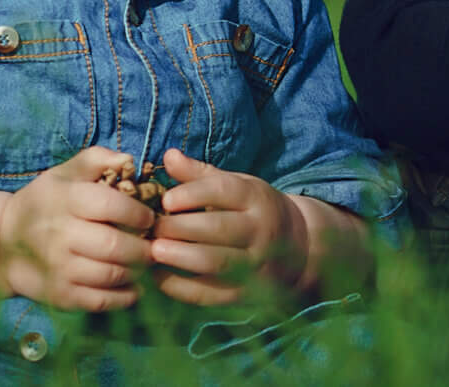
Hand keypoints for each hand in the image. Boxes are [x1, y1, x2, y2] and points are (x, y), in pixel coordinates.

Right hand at [0, 145, 158, 310]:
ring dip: (137, 271)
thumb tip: (129, 159)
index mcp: (65, 200)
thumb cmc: (44, 202)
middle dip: (144, 247)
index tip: (149, 218)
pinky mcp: (60, 296)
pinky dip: (124, 297)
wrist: (3, 243)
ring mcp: (59, 269)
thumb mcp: (64, 173)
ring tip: (146, 264)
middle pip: (114, 246)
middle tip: (155, 245)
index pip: (111, 206)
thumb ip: (97, 159)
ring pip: (110, 275)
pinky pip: (100, 301)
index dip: (138, 213)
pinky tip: (135, 288)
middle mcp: (60, 235)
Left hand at [143, 148, 310, 305]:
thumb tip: (169, 155)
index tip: (165, 200)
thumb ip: (200, 173)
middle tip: (151, 228)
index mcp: (255, 198)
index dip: (193, 194)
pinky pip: (211, 293)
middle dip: (180, 228)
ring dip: (181, 258)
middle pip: (219, 228)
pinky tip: (158, 278)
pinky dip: (182, 288)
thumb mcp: (237, 185)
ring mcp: (254, 263)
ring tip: (153, 251)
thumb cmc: (253, 209)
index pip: (225, 191)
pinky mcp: (245, 292)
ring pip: (216, 262)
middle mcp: (259, 230)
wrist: (297, 247)